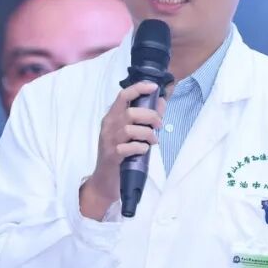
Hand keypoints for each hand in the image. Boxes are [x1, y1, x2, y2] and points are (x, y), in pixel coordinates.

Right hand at [79, 82, 165, 220]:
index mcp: (112, 116)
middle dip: (150, 116)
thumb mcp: (131, 133)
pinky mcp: (112, 156)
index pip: (123, 95)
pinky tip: (144, 150)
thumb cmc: (120, 152)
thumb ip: (145, 118)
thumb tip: (161, 102)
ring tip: (153, 140)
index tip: (154, 87)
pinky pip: (128, 148)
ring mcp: (109, 141)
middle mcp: (108, 126)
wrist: (105, 179)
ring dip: (147, 133)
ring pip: (129, 129)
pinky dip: (140, 147)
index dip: (139, 88)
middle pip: (130, 112)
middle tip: (159, 125)